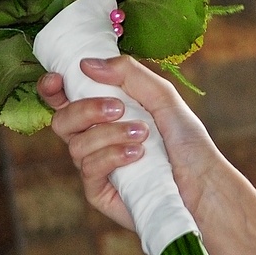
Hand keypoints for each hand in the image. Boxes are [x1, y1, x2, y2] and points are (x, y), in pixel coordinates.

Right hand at [37, 56, 214, 230]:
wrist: (203, 183)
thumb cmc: (186, 141)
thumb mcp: (162, 97)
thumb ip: (128, 74)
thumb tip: (86, 63)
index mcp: (105, 112)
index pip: (66, 98)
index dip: (52, 88)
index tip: (57, 80)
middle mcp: (95, 138)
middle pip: (62, 120)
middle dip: (85, 109)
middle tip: (118, 108)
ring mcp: (95, 165)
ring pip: (76, 145)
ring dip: (109, 134)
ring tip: (143, 134)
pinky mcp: (99, 191)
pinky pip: (89, 168)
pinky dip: (112, 156)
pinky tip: (137, 154)